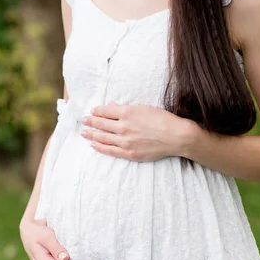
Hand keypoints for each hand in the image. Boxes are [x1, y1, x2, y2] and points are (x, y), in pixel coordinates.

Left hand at [81, 102, 195, 160]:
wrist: (176, 136)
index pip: (105, 111)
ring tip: (84, 132)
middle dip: (90, 122)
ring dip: (91, 134)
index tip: (92, 111)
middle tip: (84, 121)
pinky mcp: (129, 152)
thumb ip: (126, 108)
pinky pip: (109, 150)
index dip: (97, 111)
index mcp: (127, 112)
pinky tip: (93, 144)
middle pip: (101, 124)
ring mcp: (125, 141)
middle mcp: (123, 126)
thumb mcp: (144, 108)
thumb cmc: (163, 120)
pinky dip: (99, 147)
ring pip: (102, 137)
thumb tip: (111, 106)